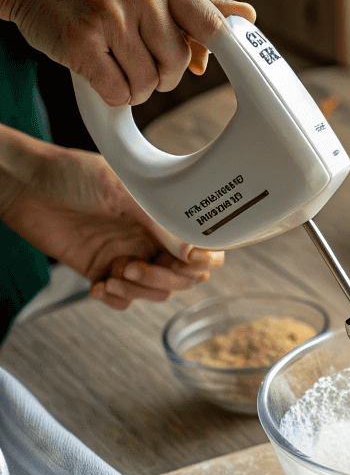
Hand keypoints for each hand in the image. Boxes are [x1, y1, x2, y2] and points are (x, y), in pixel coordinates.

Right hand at [0, 0, 255, 105]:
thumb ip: (197, 5)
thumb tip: (248, 17)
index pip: (214, 25)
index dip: (227, 55)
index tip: (230, 70)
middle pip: (179, 65)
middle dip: (163, 76)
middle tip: (140, 61)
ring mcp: (109, 14)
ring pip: (149, 83)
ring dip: (135, 87)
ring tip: (116, 63)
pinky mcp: (81, 40)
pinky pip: (118, 92)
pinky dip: (113, 94)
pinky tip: (100, 74)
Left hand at [1, 135, 223, 309]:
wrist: (22, 184)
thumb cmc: (71, 173)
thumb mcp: (122, 191)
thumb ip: (160, 222)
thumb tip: (193, 251)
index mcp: (163, 216)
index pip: (202, 247)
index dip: (203, 260)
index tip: (188, 262)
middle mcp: (150, 239)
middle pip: (182, 277)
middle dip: (164, 279)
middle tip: (135, 268)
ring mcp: (127, 257)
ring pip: (155, 293)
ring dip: (139, 291)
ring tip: (115, 275)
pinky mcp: (101, 272)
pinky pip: (123, 301)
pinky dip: (117, 300)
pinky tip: (98, 286)